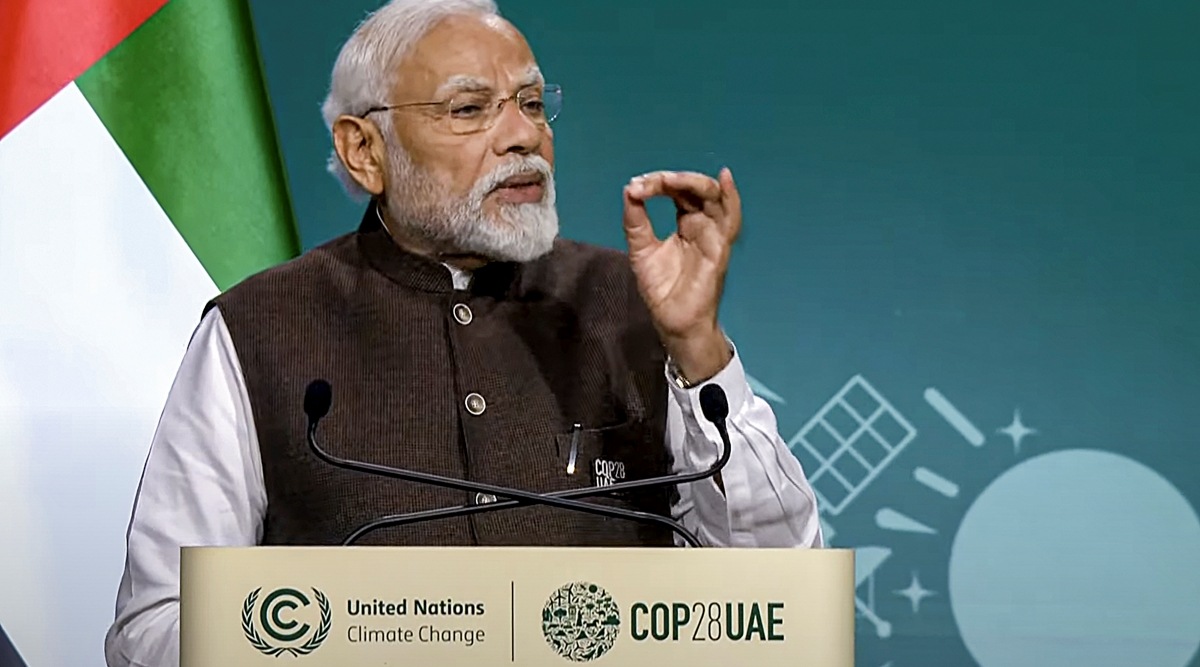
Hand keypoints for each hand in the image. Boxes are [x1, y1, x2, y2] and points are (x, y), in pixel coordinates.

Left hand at [622, 167, 741, 382]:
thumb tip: (629, 189)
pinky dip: (731, 198)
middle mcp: (703, 225)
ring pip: (714, 198)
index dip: (659, 183)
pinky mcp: (720, 249)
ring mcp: (714, 236)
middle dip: (673, 180)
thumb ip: (636, 221)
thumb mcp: (640, 249)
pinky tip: (724, 179)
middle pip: (696, 189)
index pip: (677, 192)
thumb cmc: (663, 289)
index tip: (635, 187)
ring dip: (694, 183)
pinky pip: (731, 220)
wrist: (673, 322)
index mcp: (686, 222)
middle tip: (649, 182)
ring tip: (671, 179)